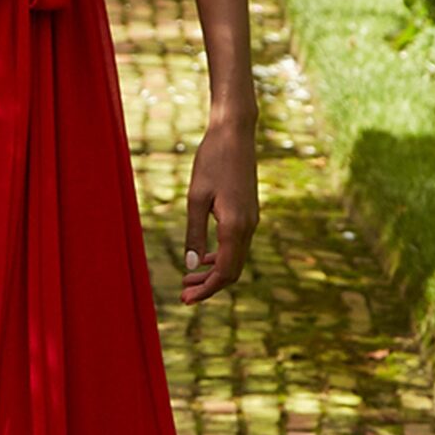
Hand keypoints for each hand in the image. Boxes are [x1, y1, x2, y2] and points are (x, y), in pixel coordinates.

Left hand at [181, 114, 258, 303]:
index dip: (206, 289)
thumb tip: (191, 264)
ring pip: (235, 259)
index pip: (225, 272)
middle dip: (209, 286)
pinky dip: (220, 257)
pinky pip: (237, 245)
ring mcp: (251, 220)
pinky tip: (203, 258)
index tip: (186, 300)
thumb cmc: (212, 161)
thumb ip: (194, 232)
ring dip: (213, 272)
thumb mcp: (195, 197)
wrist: (235, 134)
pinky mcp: (248, 213)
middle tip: (183, 296)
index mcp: (235, 226)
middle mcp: (248, 226)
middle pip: (232, 270)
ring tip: (188, 280)